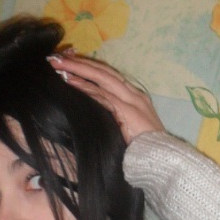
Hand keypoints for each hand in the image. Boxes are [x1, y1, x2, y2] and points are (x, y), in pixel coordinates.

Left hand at [47, 54, 163, 144]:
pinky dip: (85, 87)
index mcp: (135, 97)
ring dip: (78, 70)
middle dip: (80, 62)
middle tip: (57, 57)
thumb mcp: (126, 130)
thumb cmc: (143, 151)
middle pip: (104, 71)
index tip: (71, 62)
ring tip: (59, 64)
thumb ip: (114, 118)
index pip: (109, 76)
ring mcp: (132, 101)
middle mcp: (134, 94)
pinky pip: (102, 95)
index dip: (90, 67)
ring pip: (101, 78)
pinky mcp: (127, 110)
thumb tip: (93, 112)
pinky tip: (70, 81)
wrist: (161, 161)